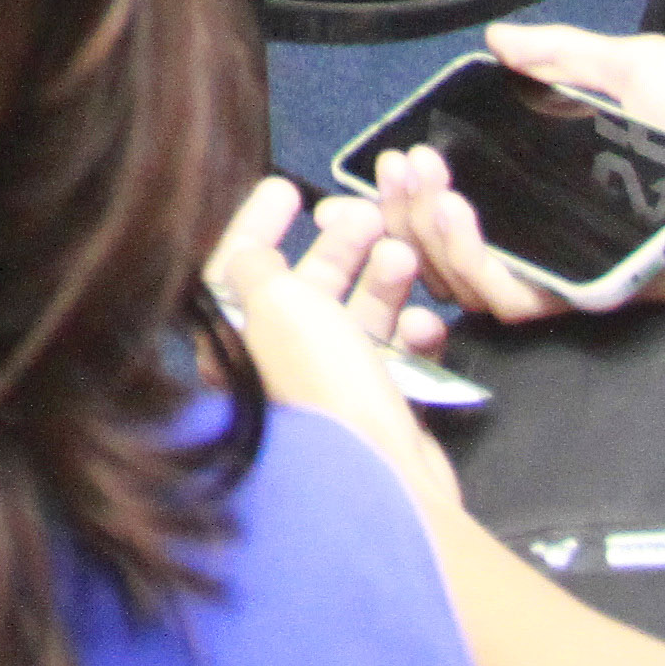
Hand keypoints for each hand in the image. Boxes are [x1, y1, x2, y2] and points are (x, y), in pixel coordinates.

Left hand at [207, 181, 463, 517]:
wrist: (384, 478)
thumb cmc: (321, 382)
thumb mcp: (277, 305)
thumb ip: (256, 268)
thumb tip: (248, 254)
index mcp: (236, 340)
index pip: (236, 268)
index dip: (257, 221)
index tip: (287, 188)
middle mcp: (277, 364)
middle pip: (306, 288)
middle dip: (339, 246)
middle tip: (371, 215)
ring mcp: (331, 388)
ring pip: (355, 317)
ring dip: (382, 282)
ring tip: (405, 258)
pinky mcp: (378, 411)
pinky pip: (393, 358)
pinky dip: (412, 337)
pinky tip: (428, 324)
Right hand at [365, 23, 664, 327]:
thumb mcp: (639, 67)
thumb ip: (566, 55)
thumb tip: (499, 38)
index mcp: (559, 182)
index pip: (467, 200)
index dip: (418, 187)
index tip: (397, 153)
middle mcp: (557, 231)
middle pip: (450, 247)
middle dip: (406, 211)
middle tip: (405, 168)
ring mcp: (574, 266)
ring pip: (470, 281)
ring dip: (430, 236)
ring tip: (431, 192)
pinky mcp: (597, 295)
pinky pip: (519, 303)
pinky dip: (476, 268)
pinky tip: (465, 219)